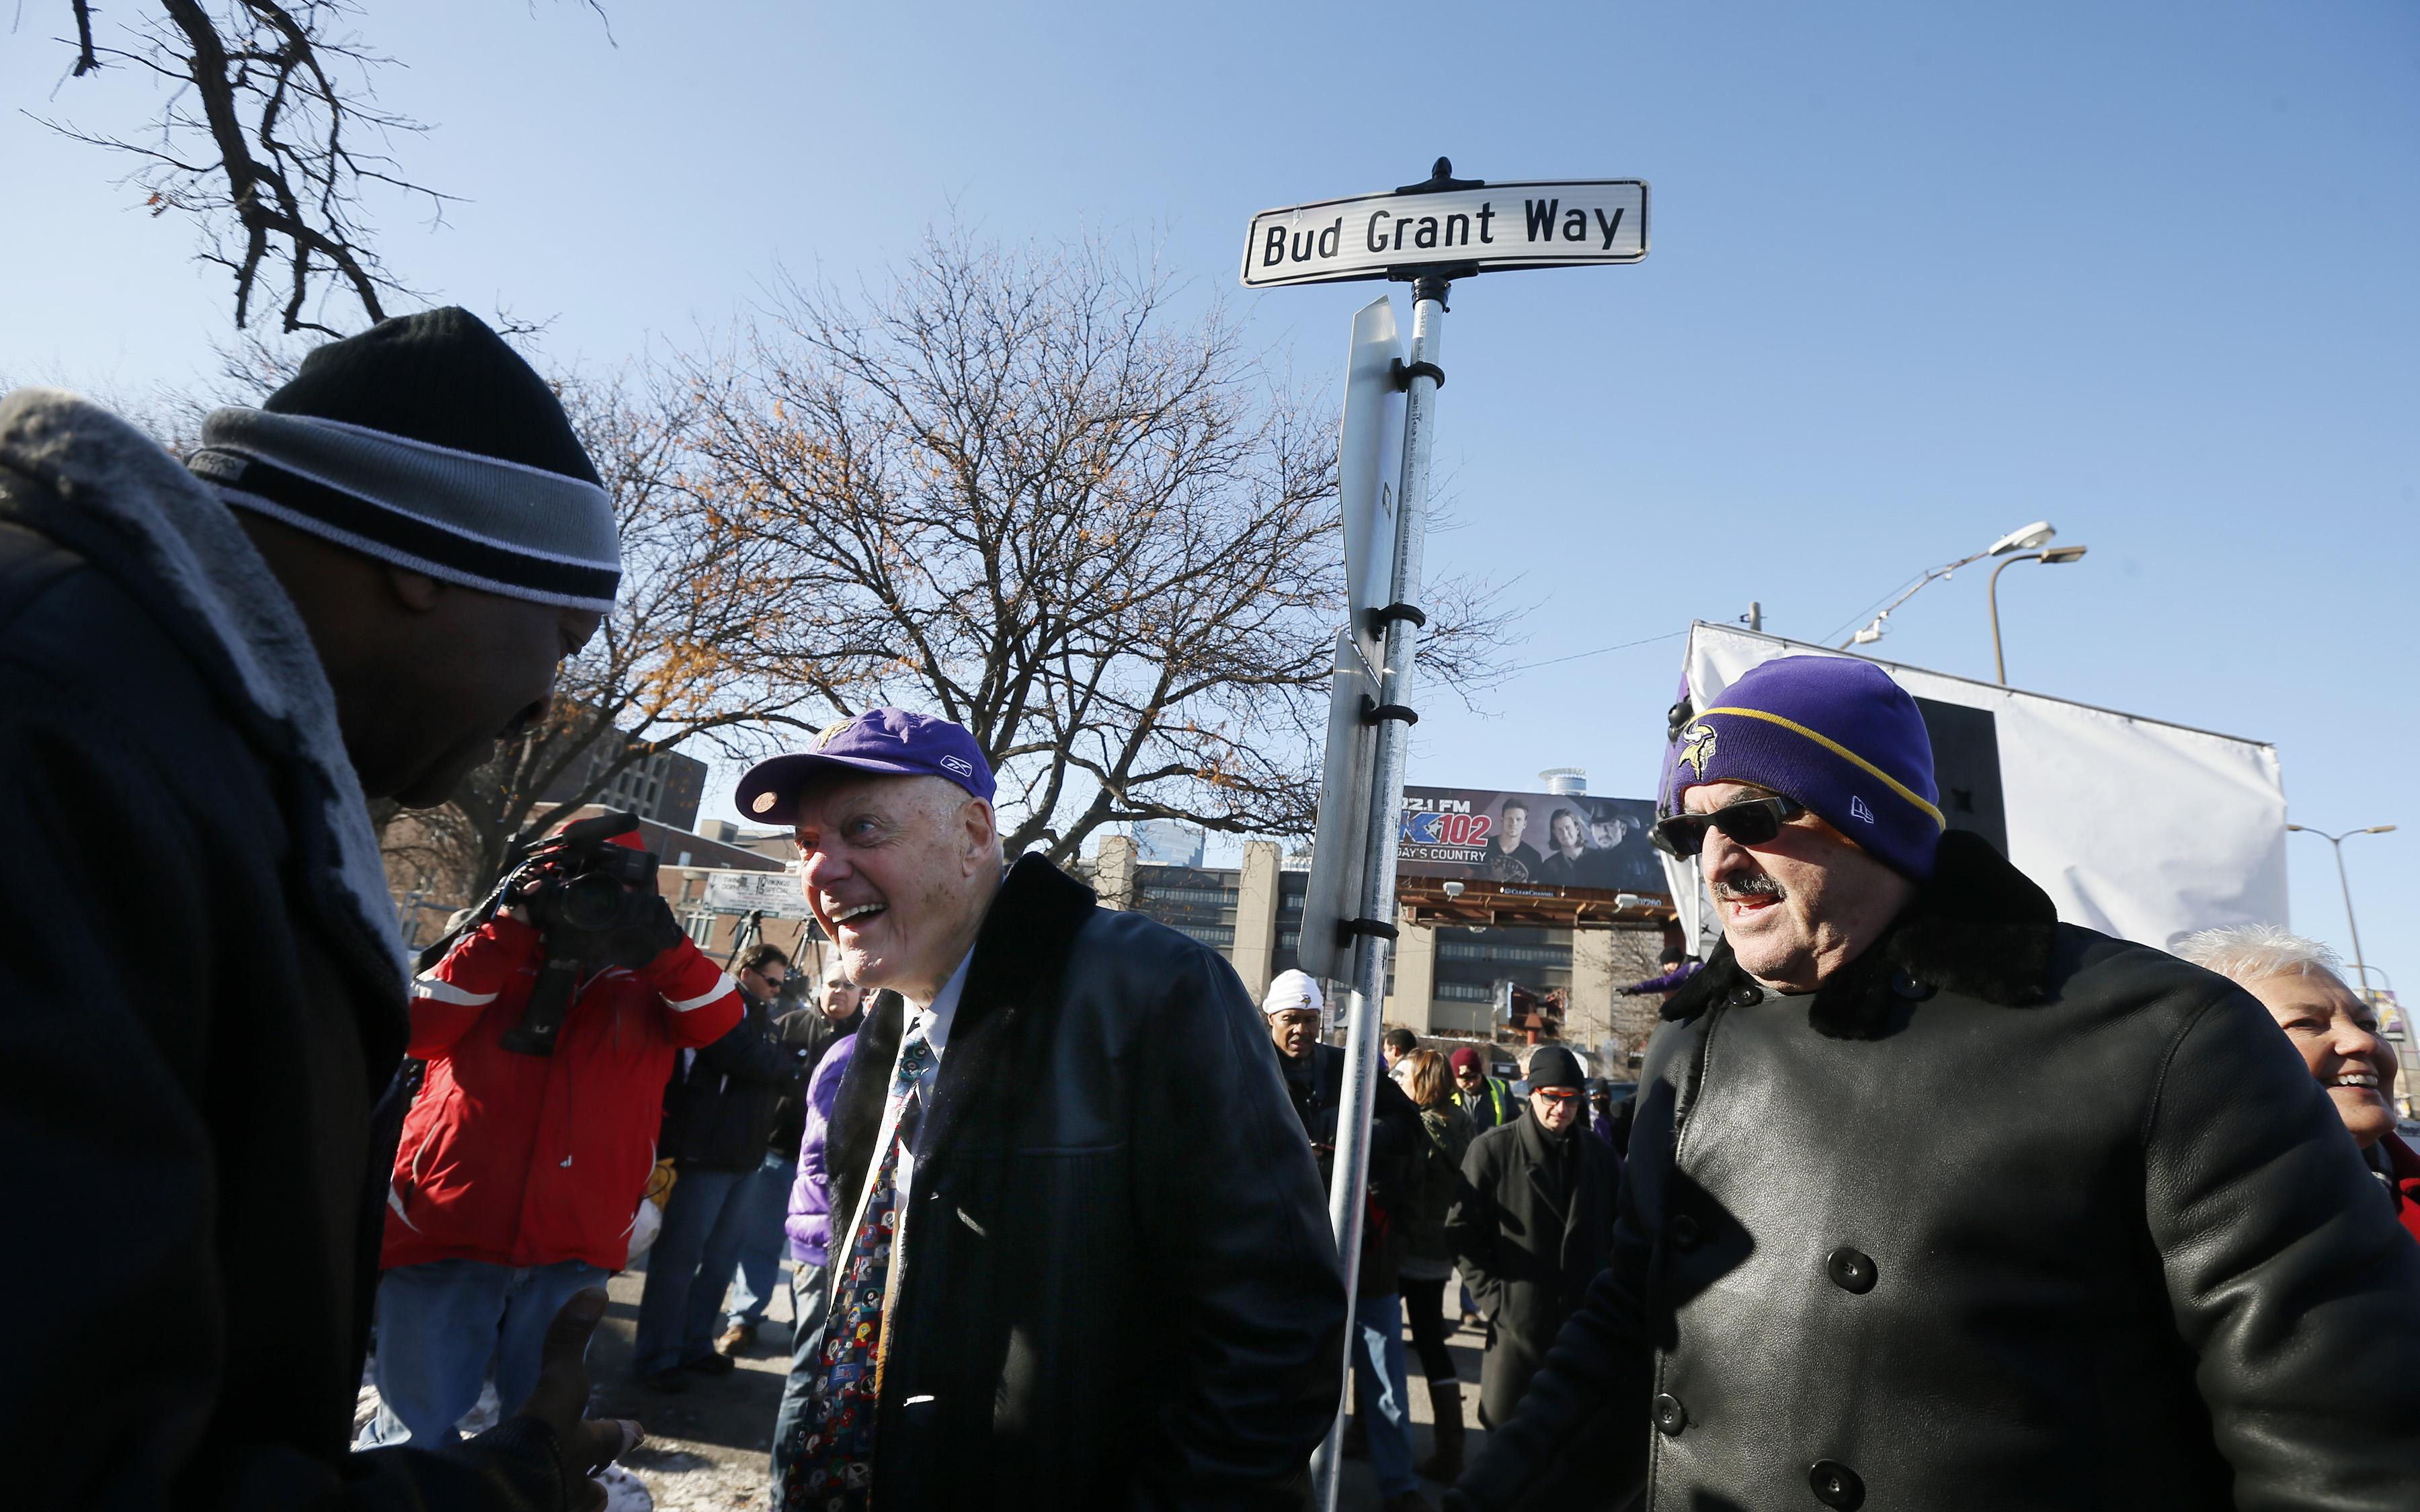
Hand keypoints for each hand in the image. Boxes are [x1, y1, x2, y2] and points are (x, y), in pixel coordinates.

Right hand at [511, 1288, 642, 1511]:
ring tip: (563, 1501)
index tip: (638, 1431)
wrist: (501, 1501)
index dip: (623, 1433)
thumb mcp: (557, 1388)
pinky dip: (537, 1506)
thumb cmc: (538, 1441)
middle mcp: (574, 1487)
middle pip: (593, 1491)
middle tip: (601, 1488)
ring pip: (569, 1508)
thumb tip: (595, 1292)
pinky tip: (522, 1505)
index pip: (612, 1438)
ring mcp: (552, 1508)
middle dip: (595, 1483)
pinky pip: (539, 1511)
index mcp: (584, 1447)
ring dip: (568, 1502)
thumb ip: (568, 1342)